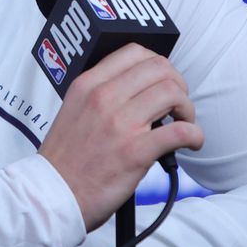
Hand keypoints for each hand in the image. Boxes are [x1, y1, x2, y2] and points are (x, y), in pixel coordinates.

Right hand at [38, 44, 203, 231]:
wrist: (52, 194)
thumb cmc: (64, 159)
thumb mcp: (73, 110)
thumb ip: (99, 94)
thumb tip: (135, 89)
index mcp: (87, 85)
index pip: (134, 52)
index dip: (158, 64)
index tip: (162, 81)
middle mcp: (104, 97)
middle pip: (160, 68)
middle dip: (177, 84)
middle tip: (177, 103)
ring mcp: (120, 123)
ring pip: (173, 94)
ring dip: (187, 108)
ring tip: (183, 122)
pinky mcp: (135, 152)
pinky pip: (180, 131)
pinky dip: (195, 135)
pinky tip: (191, 142)